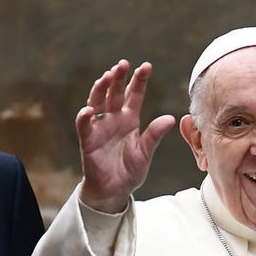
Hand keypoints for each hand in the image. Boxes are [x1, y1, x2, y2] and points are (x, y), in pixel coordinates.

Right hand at [76, 60, 175, 213]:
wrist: (114, 191)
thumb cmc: (130, 171)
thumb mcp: (145, 152)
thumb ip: (154, 135)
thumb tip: (171, 118)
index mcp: (130, 119)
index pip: (135, 95)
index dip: (139, 80)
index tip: (146, 66)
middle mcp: (114, 119)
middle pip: (115, 93)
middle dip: (118, 78)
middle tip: (123, 64)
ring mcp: (100, 127)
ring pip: (98, 102)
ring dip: (101, 89)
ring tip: (107, 77)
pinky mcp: (88, 140)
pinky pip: (84, 125)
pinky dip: (85, 116)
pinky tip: (90, 109)